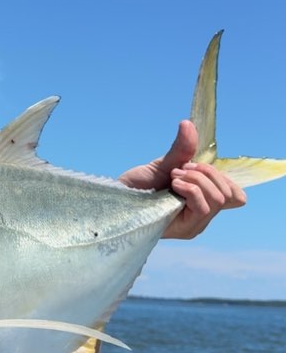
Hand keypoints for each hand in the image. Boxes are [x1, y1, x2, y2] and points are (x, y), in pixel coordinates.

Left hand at [119, 120, 245, 239]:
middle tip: (180, 169)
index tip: (197, 166)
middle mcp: (202, 215)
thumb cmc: (138, 187)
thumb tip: (188, 124)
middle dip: (207, 173)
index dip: (224, 179)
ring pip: (218, 199)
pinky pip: (203, 207)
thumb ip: (182, 149)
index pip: (236, 196)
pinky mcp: (186, 229)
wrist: (117, 200)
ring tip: (174, 177)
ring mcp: (195, 224)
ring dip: (197, 180)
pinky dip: (191, 189)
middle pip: (229, 194)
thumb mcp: (164, 164)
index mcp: (203, 200)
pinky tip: (173, 184)